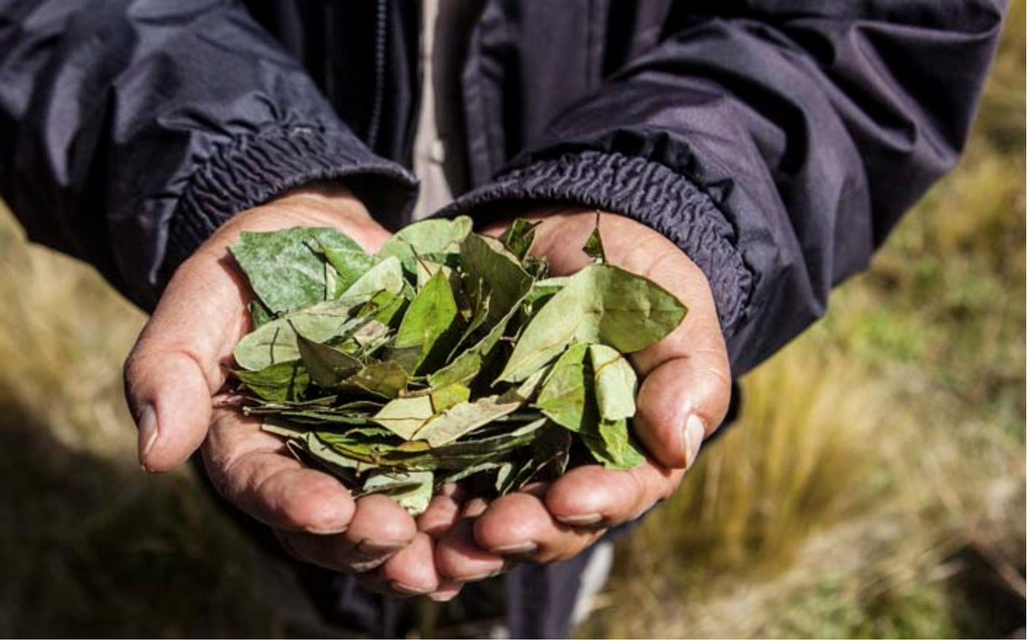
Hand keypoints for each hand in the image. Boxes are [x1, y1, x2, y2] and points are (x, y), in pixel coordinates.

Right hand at [123, 184, 442, 591]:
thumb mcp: (202, 294)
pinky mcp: (425, 434)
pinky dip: (468, 510)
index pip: (261, 484)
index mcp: (246, 441)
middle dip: (362, 538)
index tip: (326, 510)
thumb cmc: (250, 264)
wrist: (322, 235)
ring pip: (391, 521)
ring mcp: (370, 455)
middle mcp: (308, 464)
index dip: (291, 503)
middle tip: (396, 537)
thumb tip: (154, 455)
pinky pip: (446, 483)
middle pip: (330, 525)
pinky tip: (494, 524)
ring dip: (421, 547)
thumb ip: (169, 365)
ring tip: (453, 558)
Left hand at [433, 210, 731, 582]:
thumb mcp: (671, 313)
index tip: (568, 499)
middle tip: (490, 533)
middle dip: (518, 534)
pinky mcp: (447, 431)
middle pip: (543, 524)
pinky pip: (425, 479)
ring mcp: (500, 456)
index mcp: (623, 455)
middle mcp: (560, 470)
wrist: (560, 240)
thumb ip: (686, 374)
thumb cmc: (633, 281)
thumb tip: (678, 442)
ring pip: (480, 518)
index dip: (593, 504)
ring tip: (434, 547)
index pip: (615, 494)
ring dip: (458, 541)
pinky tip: (388, 519)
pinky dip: (409, 506)